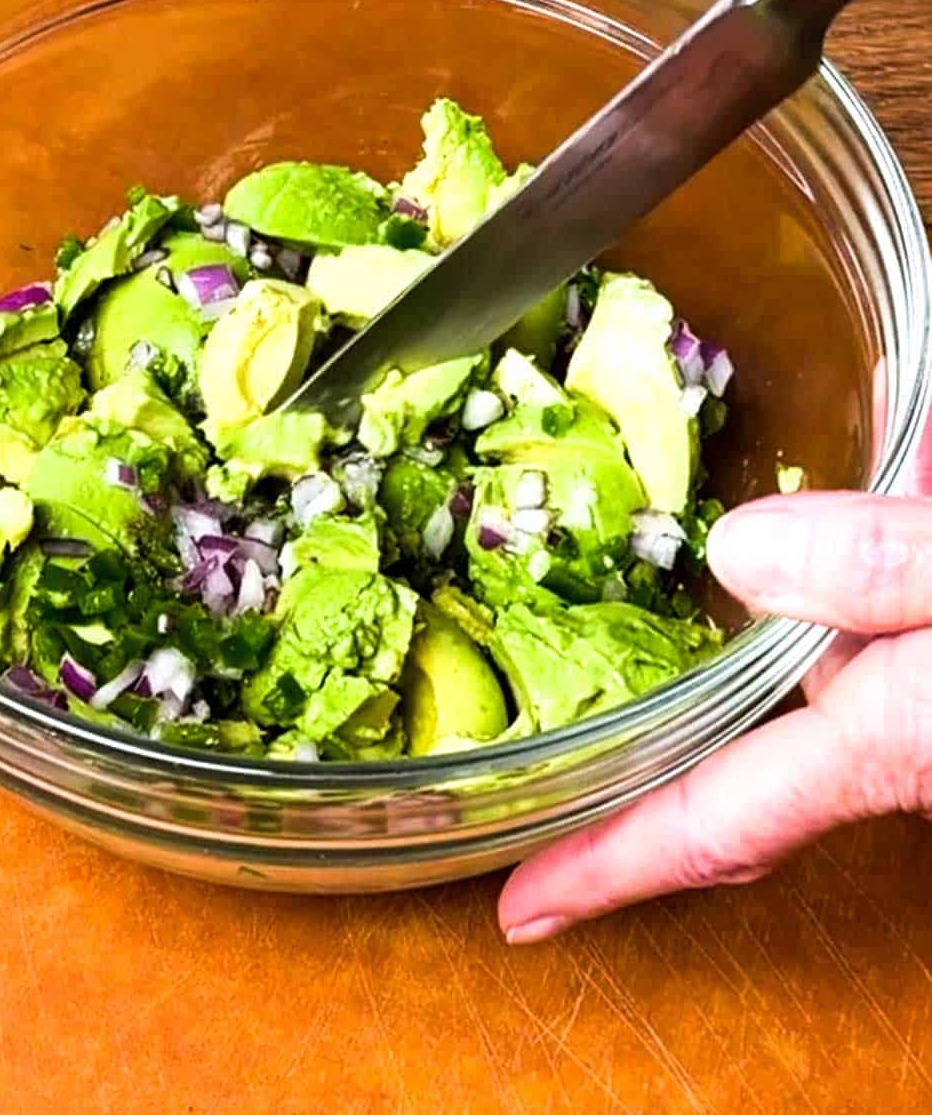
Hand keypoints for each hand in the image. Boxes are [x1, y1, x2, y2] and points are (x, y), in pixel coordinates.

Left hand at [498, 412, 931, 943]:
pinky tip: (802, 495)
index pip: (715, 821)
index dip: (606, 869)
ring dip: (711, 641)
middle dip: (632, 768)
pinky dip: (821, 553)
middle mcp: (894, 728)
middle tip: (526, 756)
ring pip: (788, 678)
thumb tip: (742, 554)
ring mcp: (917, 689)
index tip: (515, 911)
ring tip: (621, 613)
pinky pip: (858, 609)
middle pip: (731, 763)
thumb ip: (889, 567)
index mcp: (892, 736)